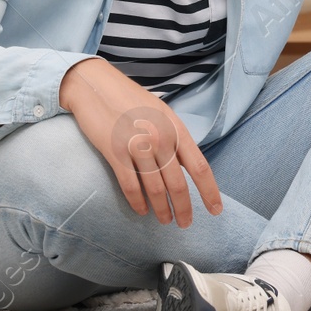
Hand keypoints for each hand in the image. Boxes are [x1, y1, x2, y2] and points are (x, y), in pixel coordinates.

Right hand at [59, 57, 222, 225]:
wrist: (94, 86)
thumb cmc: (129, 100)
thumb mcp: (160, 113)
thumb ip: (174, 137)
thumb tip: (186, 164)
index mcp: (175, 127)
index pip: (199, 166)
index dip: (209, 191)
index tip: (215, 210)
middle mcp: (160, 138)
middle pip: (178, 184)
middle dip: (184, 208)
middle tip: (185, 224)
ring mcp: (137, 145)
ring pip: (155, 189)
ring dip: (162, 210)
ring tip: (165, 221)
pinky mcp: (115, 152)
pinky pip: (130, 186)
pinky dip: (138, 203)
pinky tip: (142, 211)